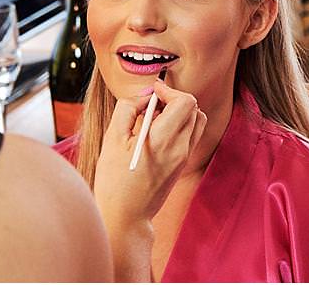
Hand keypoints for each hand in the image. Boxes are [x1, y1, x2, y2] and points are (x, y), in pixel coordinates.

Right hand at [93, 81, 206, 228]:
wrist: (126, 217)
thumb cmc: (114, 180)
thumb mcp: (112, 140)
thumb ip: (128, 110)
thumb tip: (145, 96)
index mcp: (163, 140)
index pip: (186, 102)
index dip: (170, 90)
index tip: (153, 91)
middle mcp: (180, 147)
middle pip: (194, 108)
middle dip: (174, 99)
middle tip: (152, 104)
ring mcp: (184, 157)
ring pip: (196, 121)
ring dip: (179, 112)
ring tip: (154, 119)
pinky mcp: (183, 164)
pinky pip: (191, 135)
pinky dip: (180, 126)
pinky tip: (158, 133)